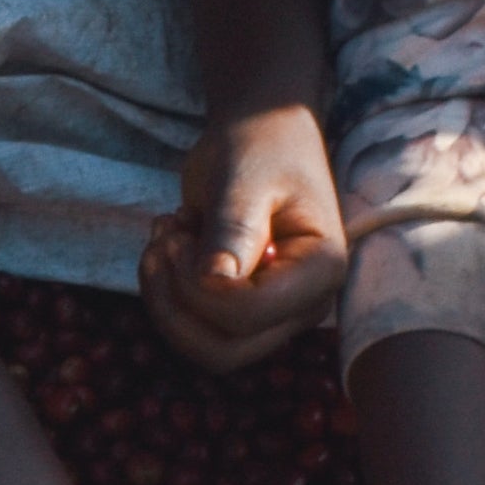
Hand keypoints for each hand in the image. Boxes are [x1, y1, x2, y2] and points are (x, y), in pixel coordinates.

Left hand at [136, 103, 345, 375]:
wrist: (260, 133)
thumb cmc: (262, 145)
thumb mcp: (246, 178)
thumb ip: (234, 228)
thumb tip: (214, 282)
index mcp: (321, 271)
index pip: (248, 315)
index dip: (198, 287)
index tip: (179, 230)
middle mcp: (301, 305)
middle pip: (223, 351)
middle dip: (175, 301)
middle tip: (165, 238)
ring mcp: (271, 316)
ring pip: (201, 348)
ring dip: (164, 298)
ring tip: (165, 235)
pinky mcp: (239, 312)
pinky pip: (190, 329)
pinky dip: (163, 292)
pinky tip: (168, 242)